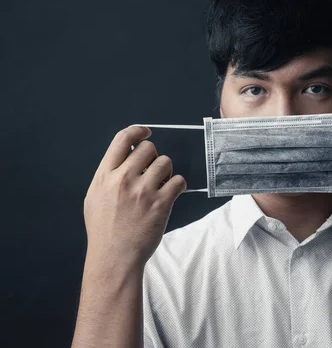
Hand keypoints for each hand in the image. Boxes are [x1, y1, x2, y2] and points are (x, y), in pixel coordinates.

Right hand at [83, 126, 186, 269]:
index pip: (122, 140)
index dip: (137, 131)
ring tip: (161, 185)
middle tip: (153, 171)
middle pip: (148, 148)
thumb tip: (123, 161)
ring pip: (166, 162)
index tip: (146, 132)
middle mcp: (123, 179)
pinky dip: (178, 185)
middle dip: (153, 157)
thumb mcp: (94, 198)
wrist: (114, 257)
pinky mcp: (161, 203)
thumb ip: (107, 177)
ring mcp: (143, 191)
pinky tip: (171, 194)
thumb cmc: (104, 230)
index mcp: (105, 176)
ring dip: (167, 172)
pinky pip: (179, 181)